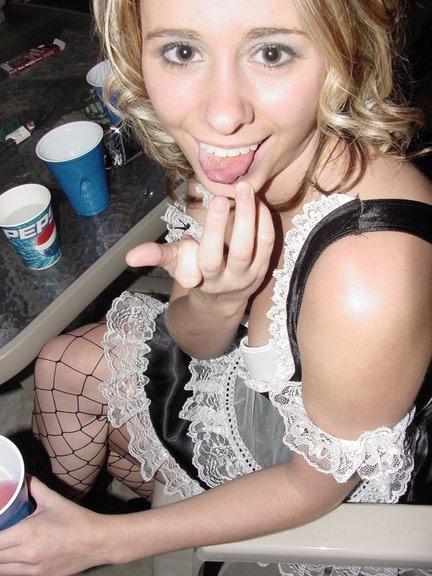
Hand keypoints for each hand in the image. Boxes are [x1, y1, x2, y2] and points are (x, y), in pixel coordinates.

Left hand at [0, 477, 109, 575]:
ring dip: (0, 560)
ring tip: (4, 548)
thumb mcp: (54, 500)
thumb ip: (35, 487)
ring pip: (1, 571)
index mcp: (27, 533)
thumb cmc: (75, 519)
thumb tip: (24, 476)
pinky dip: (10, 568)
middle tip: (1, 538)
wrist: (97, 541)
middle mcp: (26, 554)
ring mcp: (33, 570)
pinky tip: (12, 559)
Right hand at [127, 182, 274, 308]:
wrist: (221, 300)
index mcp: (205, 278)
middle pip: (237, 253)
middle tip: (230, 192)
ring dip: (253, 218)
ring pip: (255, 248)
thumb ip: (156, 255)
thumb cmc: (195, 273)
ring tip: (246, 190)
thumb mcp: (174, 265)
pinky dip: (265, 223)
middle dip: (234, 224)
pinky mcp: (263, 268)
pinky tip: (258, 202)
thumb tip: (129, 257)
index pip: (207, 259)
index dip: (212, 234)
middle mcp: (229, 279)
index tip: (215, 203)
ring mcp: (249, 275)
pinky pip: (268, 244)